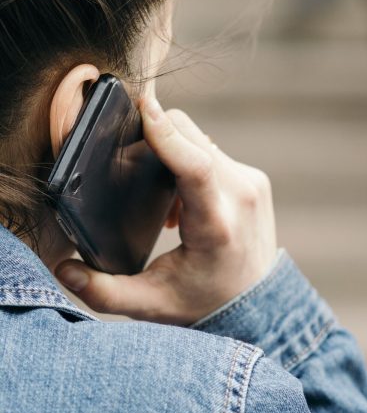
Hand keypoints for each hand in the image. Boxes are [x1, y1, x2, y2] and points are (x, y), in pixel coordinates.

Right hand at [55, 98, 276, 324]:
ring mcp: (253, 184)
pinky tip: (182, 195)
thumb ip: (103, 292)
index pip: (195, 166)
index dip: (166, 134)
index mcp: (217, 227)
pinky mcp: (255, 180)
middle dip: (158, 137)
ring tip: (160, 192)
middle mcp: (241, 198)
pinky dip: (192, 159)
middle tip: (132, 164)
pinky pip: (215, 151)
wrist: (257, 305)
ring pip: (203, 140)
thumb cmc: (205, 303)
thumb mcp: (151, 304)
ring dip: (175, 150)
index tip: (142, 107)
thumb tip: (63, 271)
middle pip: (193, 139)